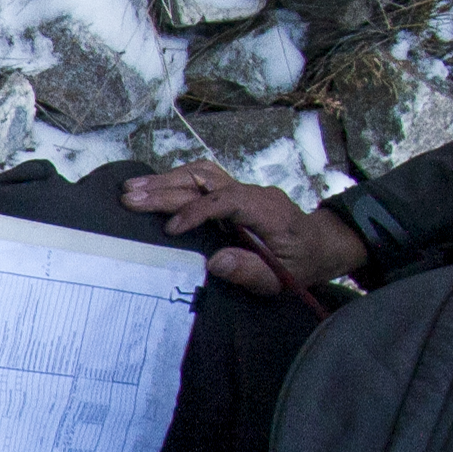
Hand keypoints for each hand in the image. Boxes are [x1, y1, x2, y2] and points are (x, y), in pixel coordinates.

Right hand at [120, 160, 366, 296]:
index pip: (227, 200)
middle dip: (166, 189)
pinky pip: (203, 178)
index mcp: (269, 210)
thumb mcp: (282, 278)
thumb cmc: (303, 263)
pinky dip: (175, 180)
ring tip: (132, 189)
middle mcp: (254, 192)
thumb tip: (215, 262)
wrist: (322, 243)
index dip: (196, 210)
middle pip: (206, 181)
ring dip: (165, 179)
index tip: (171, 229)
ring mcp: (244, 188)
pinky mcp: (234, 191)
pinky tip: (151, 188)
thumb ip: (251, 271)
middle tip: (130, 199)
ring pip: (201, 173)